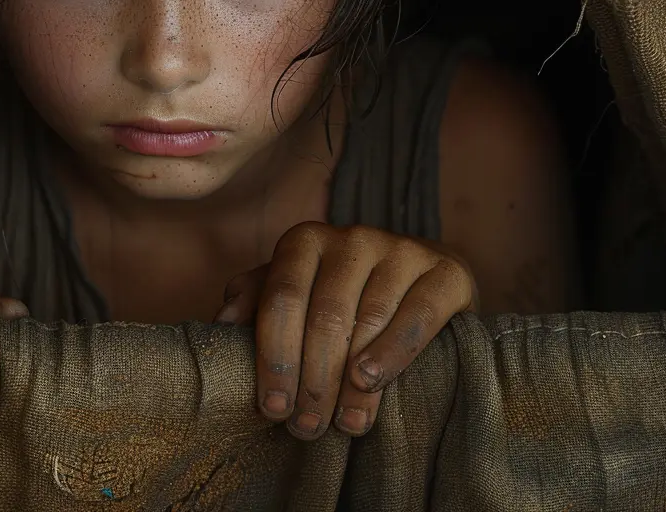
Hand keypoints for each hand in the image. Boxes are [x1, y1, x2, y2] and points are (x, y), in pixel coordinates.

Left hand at [213, 222, 475, 439]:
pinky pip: (417, 315)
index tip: (271, 406)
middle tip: (306, 426)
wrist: (424, 275)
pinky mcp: (445, 270)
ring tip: (341, 424)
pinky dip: (393, 353)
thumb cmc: (345, 293)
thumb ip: (257, 299)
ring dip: (351, 381)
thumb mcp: (297, 289)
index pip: (282, 297)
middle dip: (312, 379)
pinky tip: (372, 382)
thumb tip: (221, 324)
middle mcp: (352, 238)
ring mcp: (400, 249)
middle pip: (324, 315)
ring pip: (369, 319)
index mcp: (306, 240)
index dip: (273, 355)